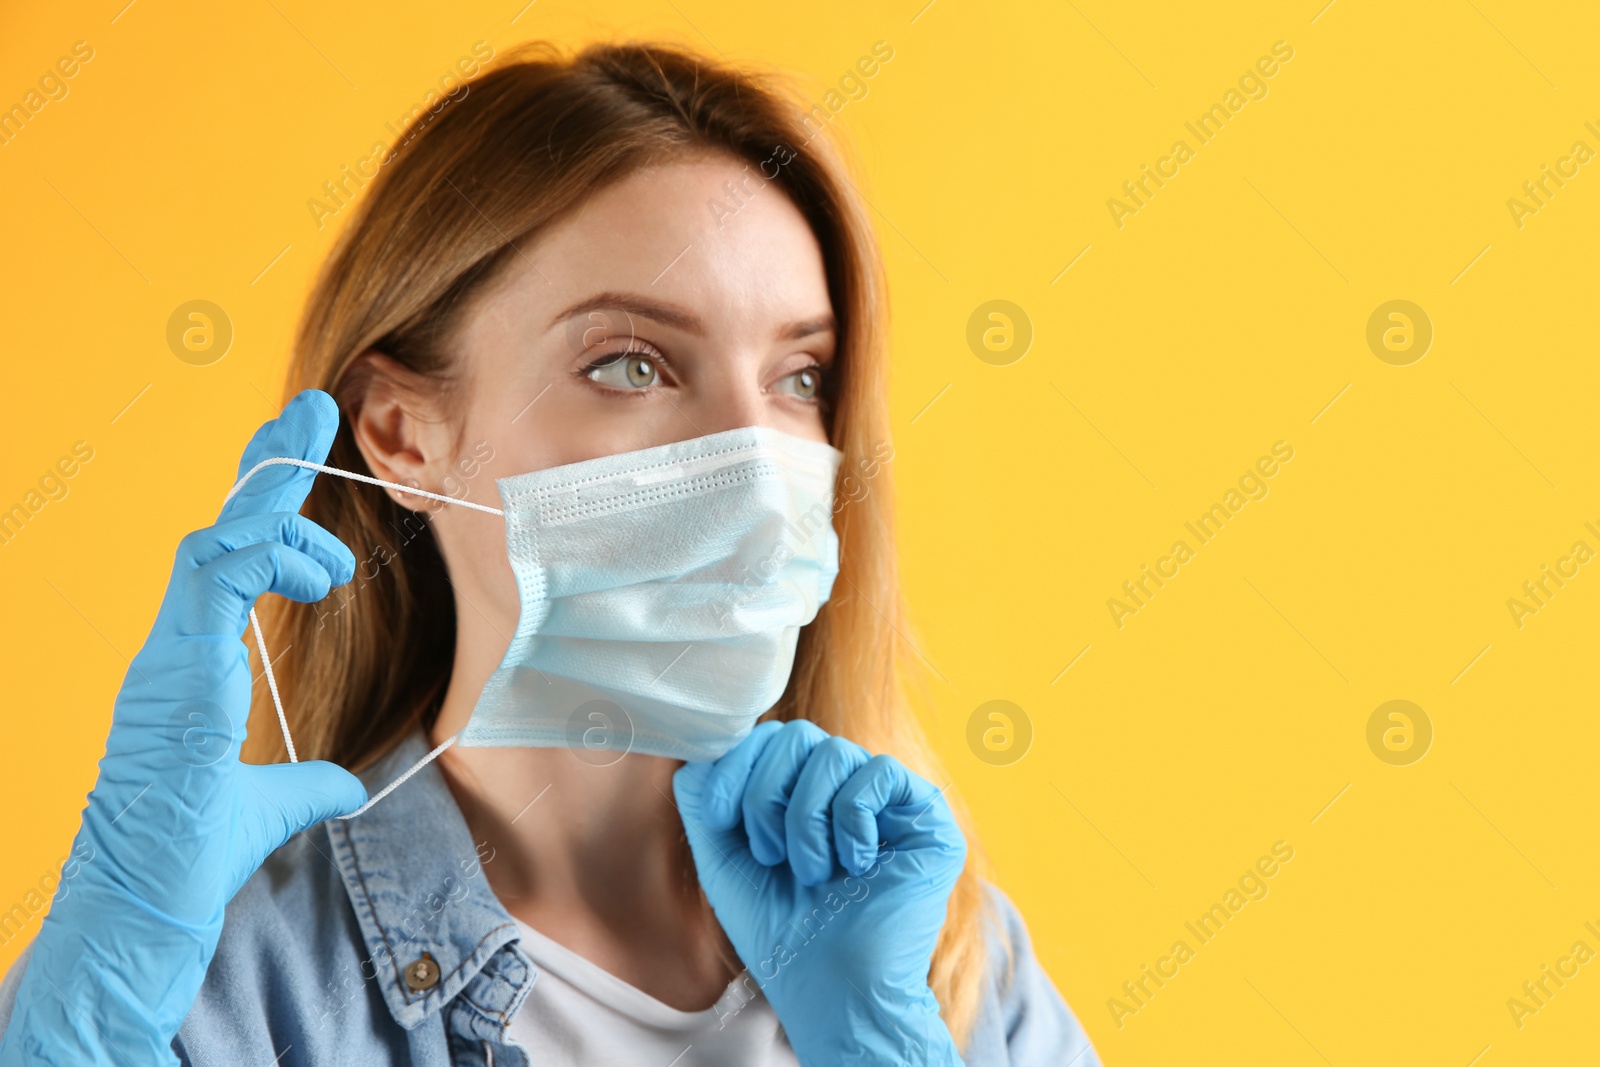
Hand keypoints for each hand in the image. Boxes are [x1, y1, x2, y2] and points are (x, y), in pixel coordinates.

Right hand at [0, 390, 366, 1065]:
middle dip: (266, 465)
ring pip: (215, 540)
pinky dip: (260, 551)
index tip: (304, 455)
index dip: (268, 507)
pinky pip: (211, 579)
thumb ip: (307, 784)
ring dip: (278, 507)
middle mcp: (175, 646)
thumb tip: (345, 781)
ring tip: (334, 526)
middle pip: (220, 529)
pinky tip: (307, 555)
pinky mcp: (173, 668)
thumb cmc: (194, 852)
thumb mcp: (274, 804)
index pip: (230, 561)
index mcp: (192, 663)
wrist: (151, 898)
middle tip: (313, 407)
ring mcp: (168, 653)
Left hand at [673, 720, 966, 1066]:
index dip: (736, 765)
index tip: (720, 818)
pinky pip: (881, 772)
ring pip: (836, 751)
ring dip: (808, 817)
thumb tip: (698, 750)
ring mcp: (887, 800)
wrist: (829, 985)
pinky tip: (857, 864)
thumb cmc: (779, 931)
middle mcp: (843, 788)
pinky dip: (853, 818)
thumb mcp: (723, 859)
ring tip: (813, 873)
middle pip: (797, 735)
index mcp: (800, 793)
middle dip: (768, 793)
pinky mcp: (926, 815)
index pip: (767, 738)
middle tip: (771, 855)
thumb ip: (704, 800)